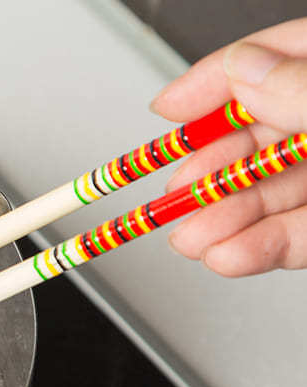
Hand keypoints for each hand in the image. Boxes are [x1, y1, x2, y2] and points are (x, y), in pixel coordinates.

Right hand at [150, 17, 306, 276]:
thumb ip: (304, 88)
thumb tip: (245, 71)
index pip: (277, 56)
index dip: (215, 81)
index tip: (168, 109)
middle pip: (267, 133)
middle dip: (212, 171)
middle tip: (173, 196)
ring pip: (279, 189)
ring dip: (227, 219)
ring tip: (190, 239)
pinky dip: (265, 247)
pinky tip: (230, 256)